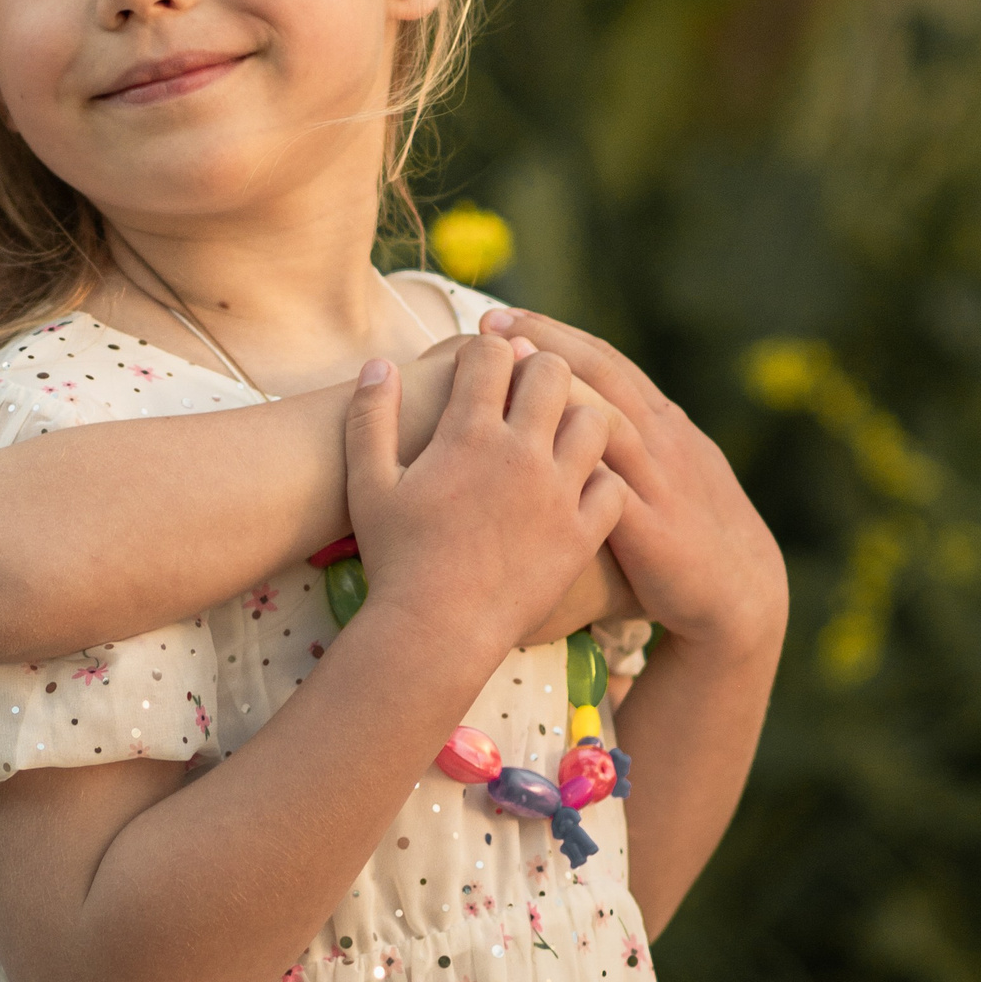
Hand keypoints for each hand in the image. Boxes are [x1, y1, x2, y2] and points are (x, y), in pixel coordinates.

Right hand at [343, 335, 627, 659]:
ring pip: (596, 420)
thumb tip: (379, 364)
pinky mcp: (582, 533)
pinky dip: (602, 478)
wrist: (435, 630)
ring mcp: (559, 492)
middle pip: (552, 372)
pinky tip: (578, 486)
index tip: (480, 368)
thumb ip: (370, 416)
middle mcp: (521, 452)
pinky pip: (614, 484)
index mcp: (467, 432)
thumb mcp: (367, 482)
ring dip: (577, 418)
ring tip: (556, 435)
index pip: (492, 353)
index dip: (486, 351)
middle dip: (538, 370)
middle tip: (524, 391)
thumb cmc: (394, 556)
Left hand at [481, 310, 786, 657]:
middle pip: (604, 374)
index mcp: (661, 421)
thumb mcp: (666, 467)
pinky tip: (537, 450)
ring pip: (611, 421)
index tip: (501, 314)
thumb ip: (628, 433)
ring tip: (512, 366)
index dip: (553, 331)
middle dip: (547, 342)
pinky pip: (615, 492)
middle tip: (491, 321)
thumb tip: (574, 397)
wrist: (742, 593)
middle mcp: (662, 440)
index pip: (604, 360)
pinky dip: (581, 466)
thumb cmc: (690, 528)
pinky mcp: (655, 531)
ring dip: (561, 389)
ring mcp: (660, 482)